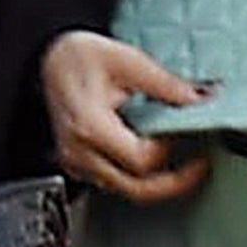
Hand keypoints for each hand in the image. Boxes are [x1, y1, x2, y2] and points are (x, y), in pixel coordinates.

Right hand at [40, 30, 212, 204]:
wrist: (46, 57)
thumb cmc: (77, 55)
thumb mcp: (125, 59)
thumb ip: (165, 83)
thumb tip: (200, 98)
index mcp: (90, 126)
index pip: (141, 160)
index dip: (170, 150)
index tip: (188, 134)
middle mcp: (80, 152)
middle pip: (135, 189)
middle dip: (174, 183)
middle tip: (200, 169)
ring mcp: (76, 162)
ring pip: (125, 190)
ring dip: (155, 182)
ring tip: (181, 162)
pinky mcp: (78, 164)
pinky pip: (113, 182)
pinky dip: (137, 176)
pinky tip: (153, 158)